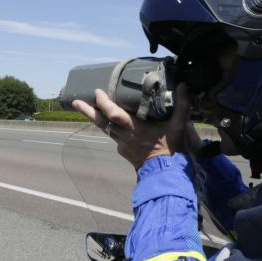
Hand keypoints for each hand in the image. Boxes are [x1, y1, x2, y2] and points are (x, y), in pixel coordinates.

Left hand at [72, 83, 191, 169]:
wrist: (165, 175)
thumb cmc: (171, 150)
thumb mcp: (178, 126)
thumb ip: (182, 105)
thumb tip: (186, 85)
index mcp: (135, 128)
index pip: (114, 114)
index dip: (104, 103)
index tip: (97, 92)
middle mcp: (124, 136)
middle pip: (102, 122)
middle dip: (87, 111)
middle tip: (75, 102)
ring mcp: (122, 145)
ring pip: (106, 129)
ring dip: (96, 118)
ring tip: (87, 108)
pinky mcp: (123, 152)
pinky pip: (115, 138)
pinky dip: (113, 130)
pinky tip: (116, 126)